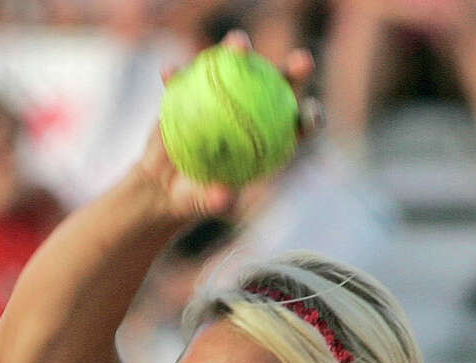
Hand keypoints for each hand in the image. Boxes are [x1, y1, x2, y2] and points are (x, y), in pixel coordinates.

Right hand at [140, 30, 317, 219]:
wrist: (165, 182)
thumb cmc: (195, 198)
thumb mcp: (202, 204)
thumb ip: (214, 201)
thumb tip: (222, 196)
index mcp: (266, 138)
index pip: (295, 126)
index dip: (310, 118)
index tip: (310, 117)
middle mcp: (250, 109)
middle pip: (279, 85)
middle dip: (296, 70)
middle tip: (303, 62)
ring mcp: (222, 93)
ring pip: (236, 66)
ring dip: (239, 49)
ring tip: (238, 44)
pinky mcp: (192, 86)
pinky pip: (187, 75)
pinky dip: (178, 74)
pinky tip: (171, 73)